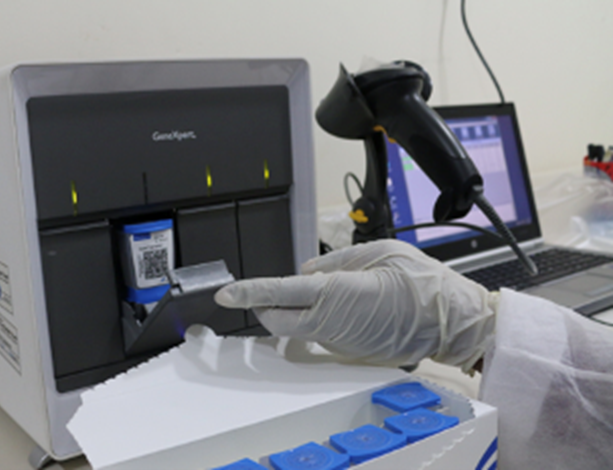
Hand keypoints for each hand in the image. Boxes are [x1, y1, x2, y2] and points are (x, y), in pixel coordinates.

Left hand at [215, 239, 498, 371]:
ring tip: (329, 290)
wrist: (450, 321)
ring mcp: (340, 340)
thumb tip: (306, 272)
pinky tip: (345, 305)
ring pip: (299, 327)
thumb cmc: (421, 283)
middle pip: (279, 319)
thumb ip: (335, 262)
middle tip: (265, 291)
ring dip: (295, 310)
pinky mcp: (349, 351)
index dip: (249, 292)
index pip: (280, 293)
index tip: (225, 293)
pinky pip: (321, 333)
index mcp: (339, 292)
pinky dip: (317, 318)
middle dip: (264, 306)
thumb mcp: (380, 252)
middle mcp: (334, 322)